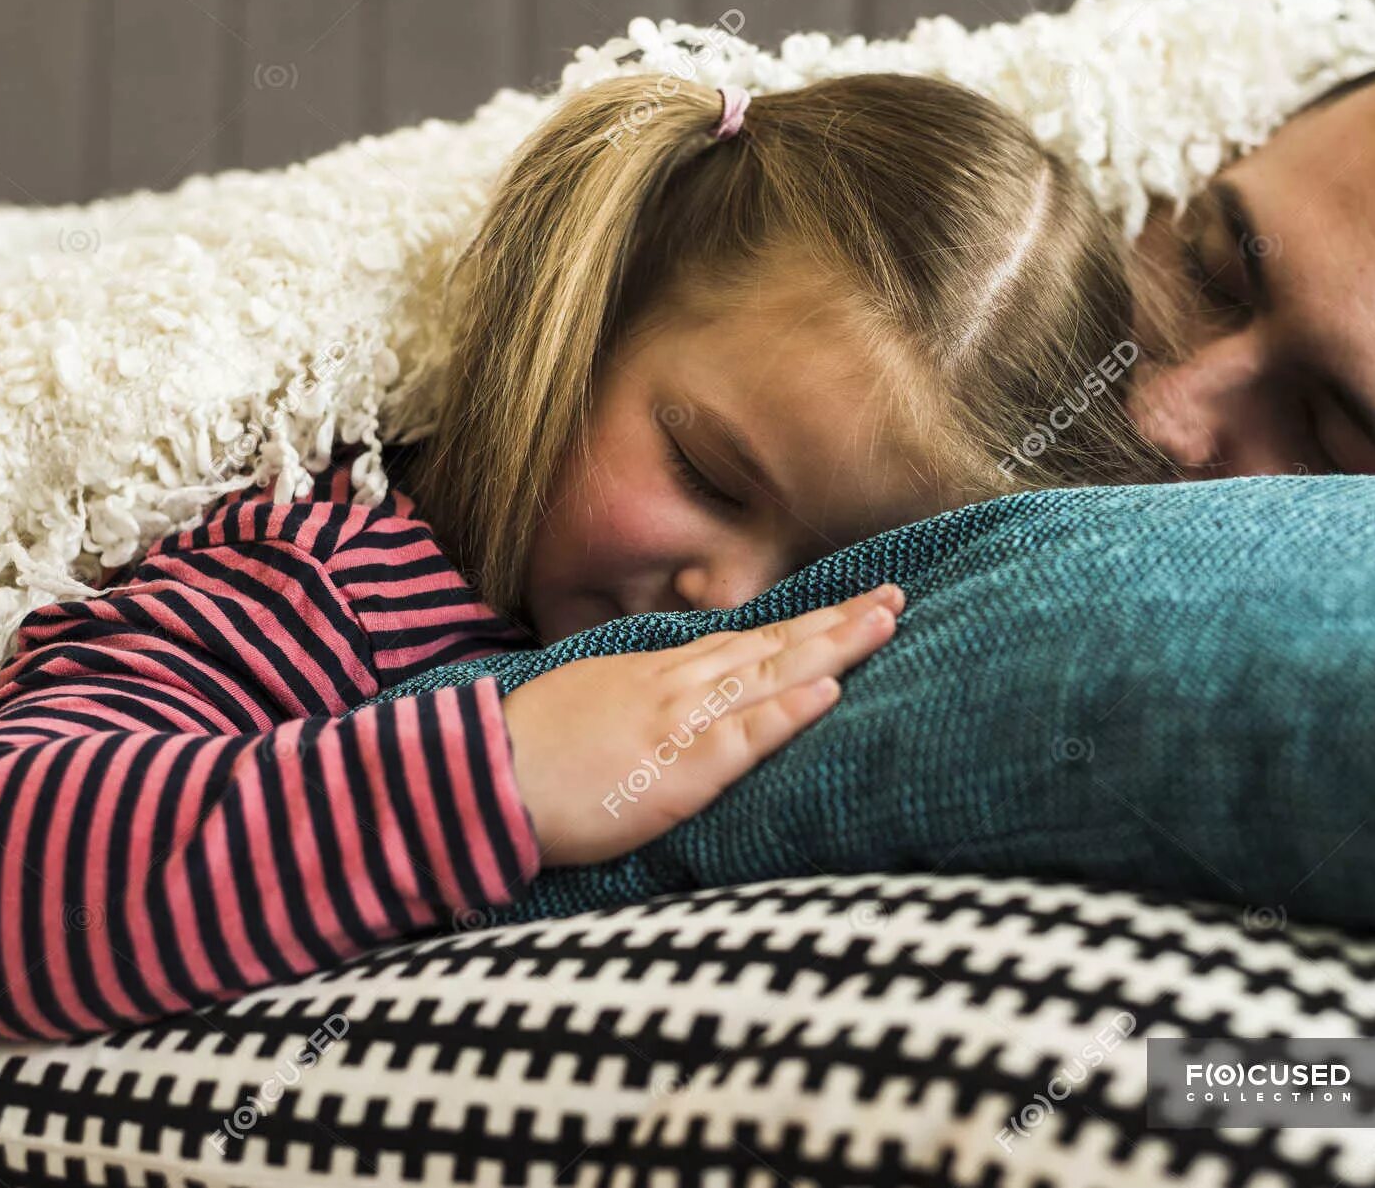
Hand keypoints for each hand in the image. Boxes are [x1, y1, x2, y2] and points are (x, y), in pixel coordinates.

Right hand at [501, 583, 905, 866]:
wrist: (479, 777)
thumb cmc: (530, 748)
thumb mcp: (595, 699)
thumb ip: (645, 694)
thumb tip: (680, 692)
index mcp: (660, 674)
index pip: (749, 642)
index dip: (806, 624)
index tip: (855, 604)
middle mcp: (678, 687)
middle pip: (772, 646)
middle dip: (838, 623)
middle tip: (895, 597)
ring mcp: (678, 723)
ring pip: (768, 677)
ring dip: (831, 649)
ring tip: (884, 624)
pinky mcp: (673, 770)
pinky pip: (740, 739)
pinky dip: (786, 712)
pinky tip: (827, 692)